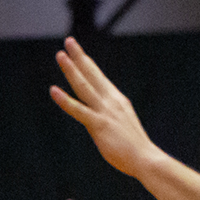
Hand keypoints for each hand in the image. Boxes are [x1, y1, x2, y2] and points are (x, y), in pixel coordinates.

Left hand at [51, 38, 165, 179]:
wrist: (145, 159)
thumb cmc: (133, 148)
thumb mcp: (120, 126)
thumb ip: (108, 119)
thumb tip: (97, 119)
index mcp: (116, 100)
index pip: (99, 77)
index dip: (87, 63)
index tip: (77, 51)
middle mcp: (111, 101)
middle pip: (92, 74)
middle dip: (79, 57)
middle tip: (68, 41)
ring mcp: (105, 112)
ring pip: (84, 86)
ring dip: (71, 69)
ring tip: (60, 55)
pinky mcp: (99, 125)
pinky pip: (78, 111)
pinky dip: (65, 100)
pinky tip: (53, 90)